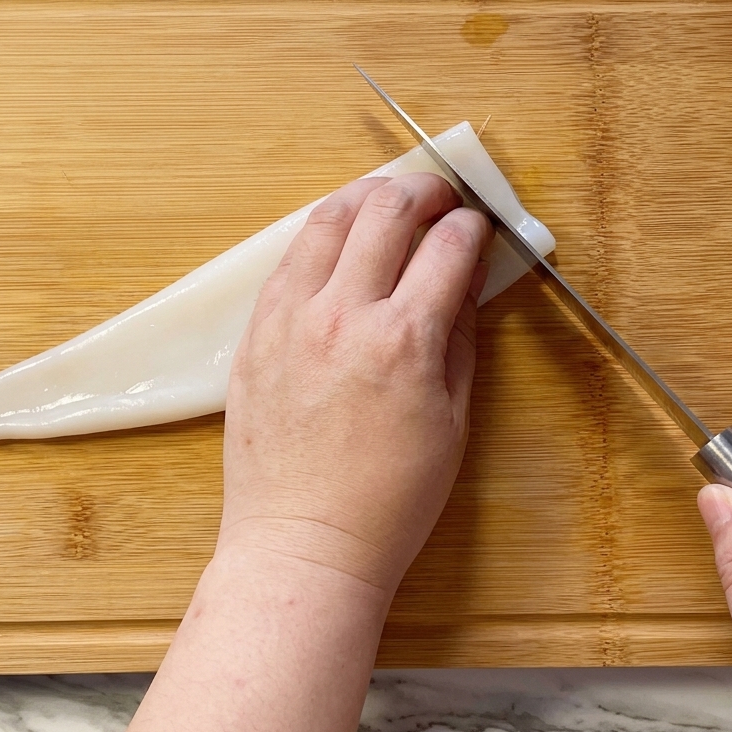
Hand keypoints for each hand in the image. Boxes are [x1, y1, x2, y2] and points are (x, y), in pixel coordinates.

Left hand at [220, 172, 492, 593]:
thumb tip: (466, 278)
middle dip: (423, 190)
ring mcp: (290, 319)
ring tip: (387, 200)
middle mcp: (343, 315)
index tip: (475, 226)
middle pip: (386, 212)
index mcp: (404, 340)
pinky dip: (321, 235)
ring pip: (327, 219)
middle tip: (438, 196)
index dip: (470, 226)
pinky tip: (337, 241)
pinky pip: (288, 259)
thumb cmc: (390, 499)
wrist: (305, 540)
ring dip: (366, 197)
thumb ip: (458, 337)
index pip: (446, 247)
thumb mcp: (451, 421)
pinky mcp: (256, 333)